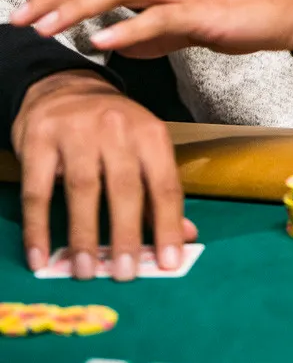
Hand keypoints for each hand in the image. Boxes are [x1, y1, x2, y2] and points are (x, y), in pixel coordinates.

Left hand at [10, 0, 292, 57]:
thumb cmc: (254, 9)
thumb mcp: (196, 22)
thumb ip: (157, 30)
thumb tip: (117, 42)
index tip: (28, 12)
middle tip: (18, 20)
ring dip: (77, 9)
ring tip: (46, 29)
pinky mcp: (206, 11)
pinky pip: (161, 17)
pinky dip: (129, 28)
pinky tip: (104, 42)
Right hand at [11, 71, 196, 279]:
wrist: (64, 89)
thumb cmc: (112, 130)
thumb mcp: (144, 150)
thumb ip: (160, 193)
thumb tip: (185, 237)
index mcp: (150, 134)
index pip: (164, 184)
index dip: (168, 225)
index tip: (168, 263)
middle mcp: (116, 129)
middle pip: (124, 186)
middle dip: (126, 234)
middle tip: (124, 274)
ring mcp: (76, 131)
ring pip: (82, 188)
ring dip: (84, 234)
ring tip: (85, 271)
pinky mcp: (40, 138)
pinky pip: (37, 189)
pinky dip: (38, 227)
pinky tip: (41, 256)